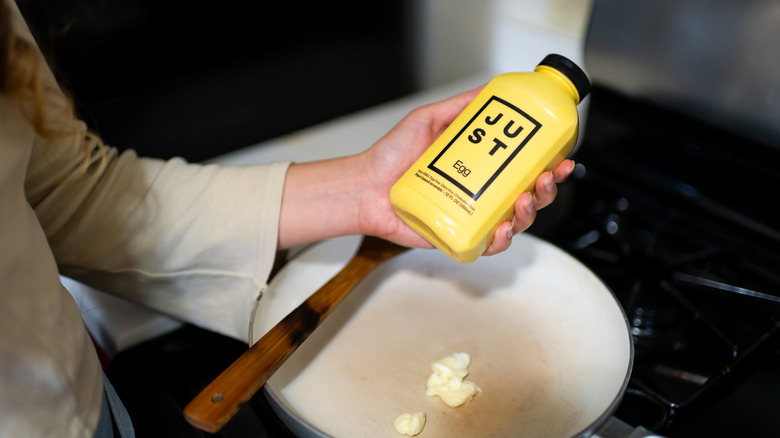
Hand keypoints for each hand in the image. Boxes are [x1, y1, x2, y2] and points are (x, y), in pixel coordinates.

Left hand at [354, 88, 575, 254]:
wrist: (363, 186)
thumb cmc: (391, 157)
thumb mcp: (429, 120)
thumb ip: (460, 106)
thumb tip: (491, 88)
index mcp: (481, 167)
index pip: (524, 167)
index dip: (550, 165)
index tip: (563, 157)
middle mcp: (480, 193)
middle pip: (529, 196)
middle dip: (548, 190)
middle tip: (547, 178)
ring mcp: (471, 216)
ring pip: (516, 221)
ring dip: (530, 213)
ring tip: (524, 200)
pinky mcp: (457, 237)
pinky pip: (488, 244)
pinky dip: (501, 240)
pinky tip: (503, 228)